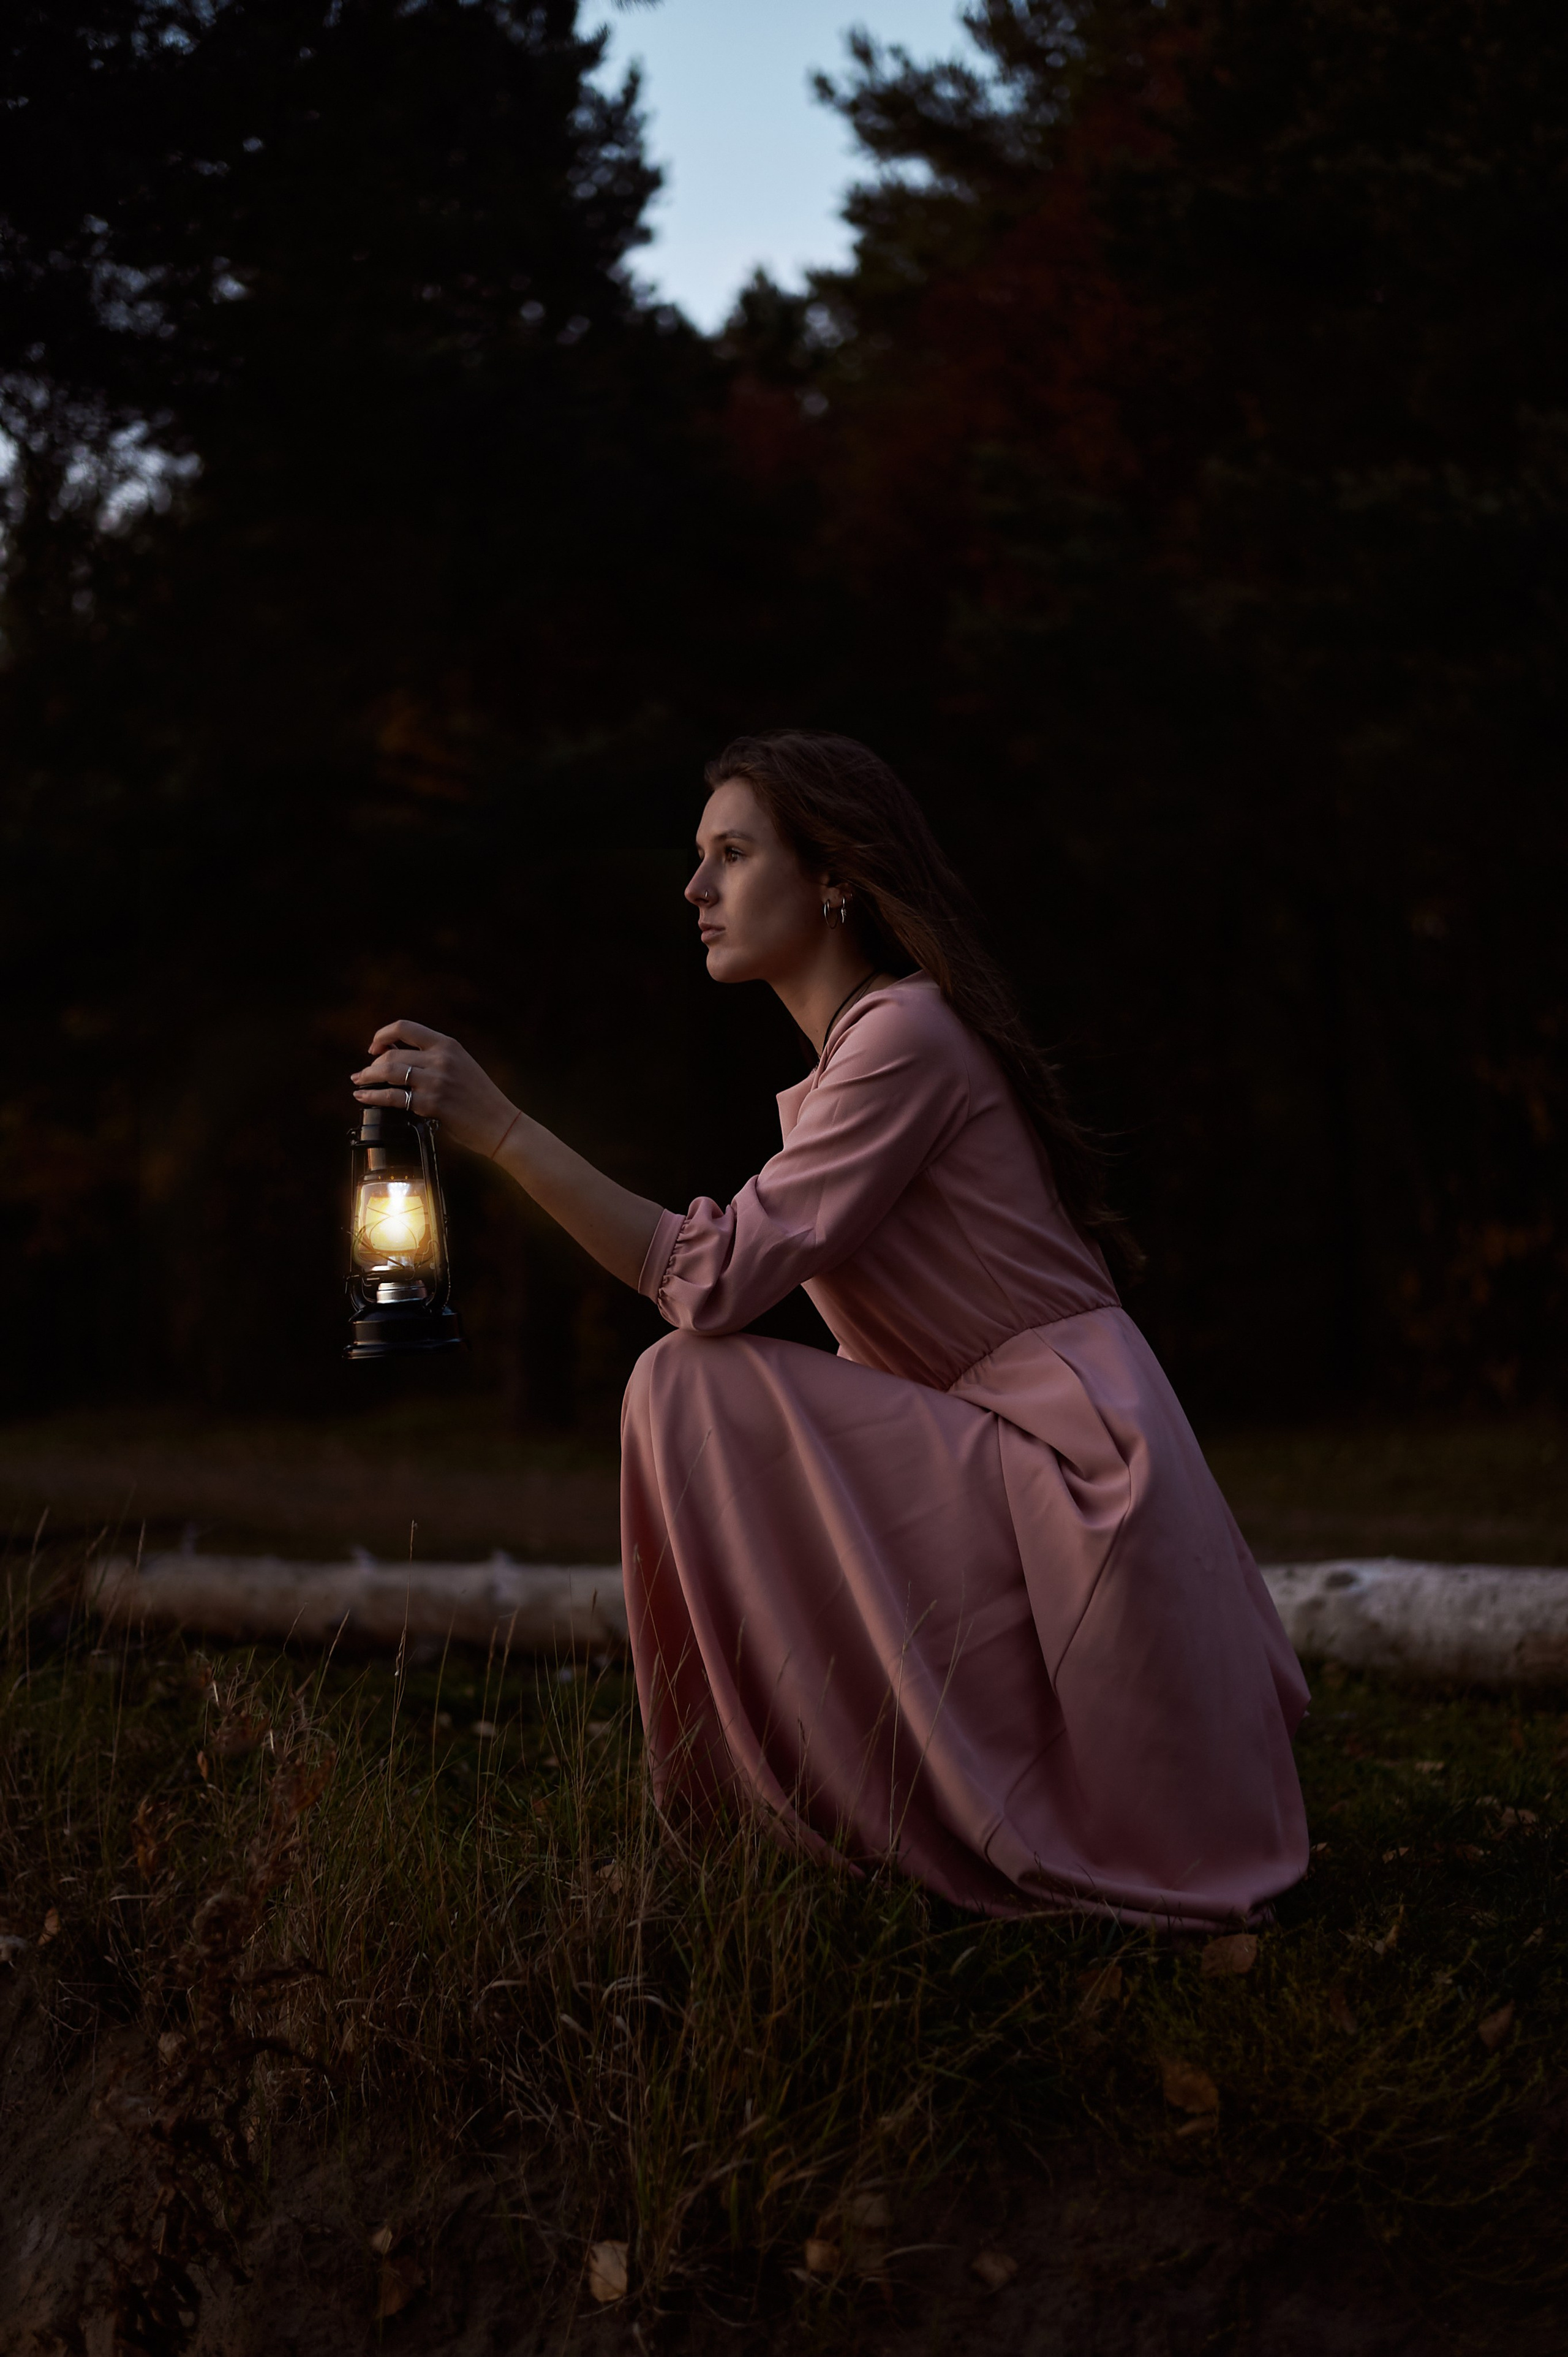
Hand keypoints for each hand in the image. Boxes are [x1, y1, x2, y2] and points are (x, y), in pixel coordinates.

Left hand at [352, 1020, 519, 1156]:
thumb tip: (398, 1056)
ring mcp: (436, 1081)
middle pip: (392, 1053)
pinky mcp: (432, 1104)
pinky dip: (373, 1096)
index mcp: (448, 1044)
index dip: (382, 1035)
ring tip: (358, 1083)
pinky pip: (393, 1097)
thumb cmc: (480, 1098)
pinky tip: (364, 1097)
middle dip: (372, 1064)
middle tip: (363, 1073)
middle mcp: (441, 1058)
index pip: (405, 1027)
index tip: (374, 1047)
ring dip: (367, 1078)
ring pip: (388, 1072)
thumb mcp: (460, 1066)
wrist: (500, 1124)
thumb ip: (434, 1058)